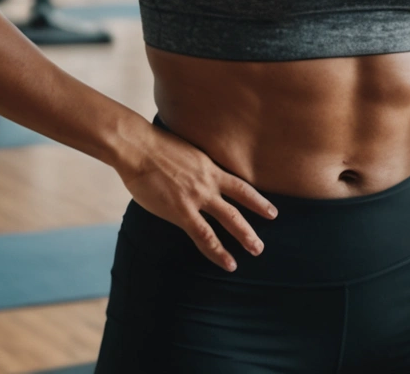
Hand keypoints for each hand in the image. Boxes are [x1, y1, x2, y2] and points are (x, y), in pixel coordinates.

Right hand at [113, 122, 275, 271]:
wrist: (138, 147)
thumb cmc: (152, 148)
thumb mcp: (185, 154)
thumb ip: (193, 170)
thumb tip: (192, 181)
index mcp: (210, 167)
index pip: (240, 186)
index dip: (257, 200)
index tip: (271, 212)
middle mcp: (209, 182)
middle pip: (240, 203)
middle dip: (254, 221)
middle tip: (263, 239)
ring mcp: (197, 196)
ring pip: (229, 219)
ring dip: (244, 236)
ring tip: (257, 250)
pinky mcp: (181, 209)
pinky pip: (204, 234)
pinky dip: (217, 250)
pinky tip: (227, 262)